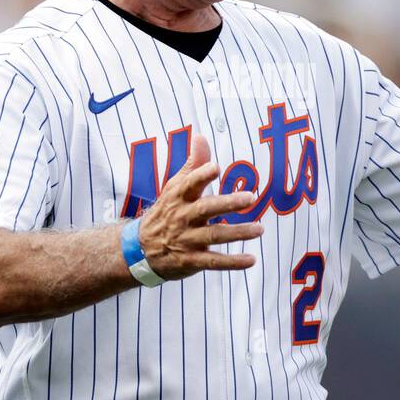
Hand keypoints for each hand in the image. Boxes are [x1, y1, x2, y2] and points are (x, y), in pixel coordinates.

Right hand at [136, 132, 261, 279]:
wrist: (140, 249)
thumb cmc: (166, 211)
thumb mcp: (174, 187)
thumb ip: (192, 163)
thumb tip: (201, 136)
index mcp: (179, 197)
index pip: (189, 184)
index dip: (201, 175)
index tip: (215, 167)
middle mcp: (183, 218)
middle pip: (206, 209)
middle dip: (228, 203)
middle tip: (250, 198)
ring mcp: (187, 240)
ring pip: (214, 235)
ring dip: (238, 232)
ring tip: (260, 229)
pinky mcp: (191, 260)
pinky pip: (213, 261)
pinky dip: (232, 262)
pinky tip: (251, 259)